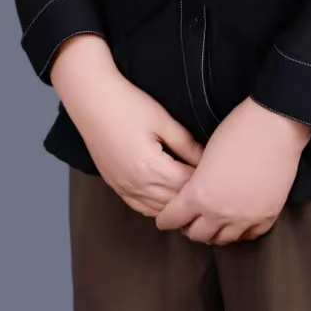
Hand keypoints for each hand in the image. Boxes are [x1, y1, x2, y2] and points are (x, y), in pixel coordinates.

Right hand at [51, 36, 204, 216]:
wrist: (92, 101)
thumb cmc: (127, 105)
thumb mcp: (162, 120)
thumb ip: (186, 143)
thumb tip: (206, 159)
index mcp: (150, 167)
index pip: (186, 186)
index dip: (204, 182)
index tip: (217, 176)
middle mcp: (136, 184)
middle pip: (173, 202)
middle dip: (192, 196)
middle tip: (210, 187)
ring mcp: (123, 187)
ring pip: (157, 210)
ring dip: (175, 205)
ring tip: (193, 195)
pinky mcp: (115, 186)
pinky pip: (141, 207)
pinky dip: (157, 207)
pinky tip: (168, 198)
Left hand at [154, 96, 310, 244]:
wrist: (274, 125)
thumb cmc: (238, 129)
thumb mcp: (205, 154)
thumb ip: (197, 180)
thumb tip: (194, 190)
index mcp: (199, 195)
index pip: (173, 219)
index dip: (166, 218)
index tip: (164, 218)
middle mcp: (220, 213)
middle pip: (197, 235)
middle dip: (189, 227)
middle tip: (189, 219)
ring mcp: (246, 218)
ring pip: (223, 240)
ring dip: (215, 232)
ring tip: (213, 222)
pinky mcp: (267, 216)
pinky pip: (249, 236)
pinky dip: (240, 232)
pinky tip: (237, 223)